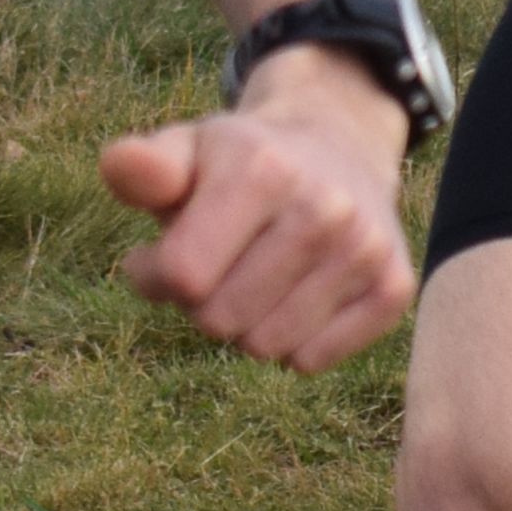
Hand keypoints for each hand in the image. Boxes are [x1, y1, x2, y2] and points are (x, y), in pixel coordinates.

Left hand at [101, 68, 415, 369]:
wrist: (339, 149)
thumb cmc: (240, 164)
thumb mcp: (186, 151)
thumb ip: (143, 167)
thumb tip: (118, 166)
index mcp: (263, 170)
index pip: (184, 275)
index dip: (156, 276)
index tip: (159, 254)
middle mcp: (323, 209)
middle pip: (220, 319)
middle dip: (202, 302)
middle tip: (219, 265)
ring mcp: (364, 251)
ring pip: (266, 347)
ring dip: (246, 325)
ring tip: (257, 277)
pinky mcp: (393, 289)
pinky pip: (311, 361)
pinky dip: (292, 342)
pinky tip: (296, 296)